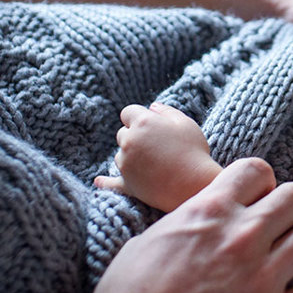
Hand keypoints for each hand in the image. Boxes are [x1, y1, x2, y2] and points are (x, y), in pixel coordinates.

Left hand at [94, 103, 221, 211]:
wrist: (194, 185)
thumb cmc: (193, 151)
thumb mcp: (185, 123)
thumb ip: (167, 111)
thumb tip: (152, 107)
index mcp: (142, 122)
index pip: (127, 112)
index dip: (137, 116)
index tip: (149, 124)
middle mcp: (129, 141)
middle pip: (122, 134)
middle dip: (134, 136)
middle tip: (155, 145)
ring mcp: (126, 164)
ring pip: (120, 155)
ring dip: (130, 156)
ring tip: (154, 163)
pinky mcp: (127, 184)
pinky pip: (110, 182)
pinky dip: (104, 182)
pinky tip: (98, 181)